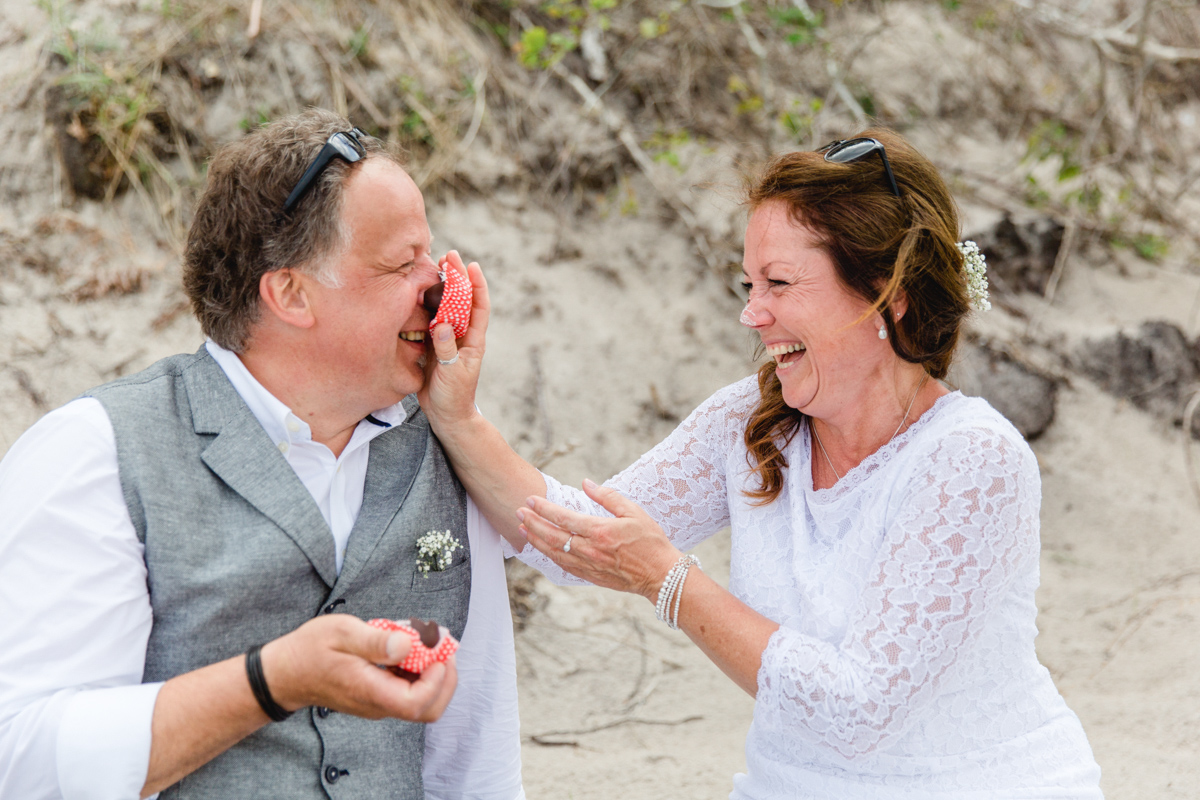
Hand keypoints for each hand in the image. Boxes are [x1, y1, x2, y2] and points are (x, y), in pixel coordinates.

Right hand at [260, 614, 456, 722]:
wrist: (287, 672)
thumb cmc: (311, 650)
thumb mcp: (342, 634)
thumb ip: (377, 641)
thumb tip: (409, 645)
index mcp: (370, 691)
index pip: (416, 703)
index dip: (437, 681)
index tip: (437, 652)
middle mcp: (378, 704)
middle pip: (428, 709)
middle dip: (445, 679)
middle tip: (443, 647)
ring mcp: (379, 703)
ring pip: (423, 701)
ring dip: (434, 673)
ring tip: (427, 641)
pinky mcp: (379, 696)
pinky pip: (409, 691)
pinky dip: (420, 671)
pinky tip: (411, 647)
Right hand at [418, 250, 488, 433]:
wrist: (446, 416)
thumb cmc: (454, 397)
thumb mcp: (452, 373)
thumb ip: (447, 350)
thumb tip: (441, 325)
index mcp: (473, 341)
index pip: (479, 307)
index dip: (477, 285)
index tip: (472, 266)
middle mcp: (461, 336)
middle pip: (461, 301)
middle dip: (457, 277)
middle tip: (448, 256)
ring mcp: (446, 339)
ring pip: (444, 308)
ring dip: (439, 288)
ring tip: (432, 267)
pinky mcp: (432, 346)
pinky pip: (428, 321)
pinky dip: (424, 306)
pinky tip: (416, 293)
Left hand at [517, 479, 681, 601]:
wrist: (661, 574)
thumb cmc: (650, 541)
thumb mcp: (634, 512)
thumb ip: (608, 496)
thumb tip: (586, 483)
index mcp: (601, 531)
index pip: (565, 518)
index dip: (544, 509)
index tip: (531, 500)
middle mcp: (591, 550)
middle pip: (553, 536)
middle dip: (533, 523)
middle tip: (518, 512)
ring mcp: (589, 565)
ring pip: (554, 553)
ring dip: (536, 540)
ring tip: (522, 529)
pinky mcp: (591, 577)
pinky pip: (563, 566)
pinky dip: (548, 556)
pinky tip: (540, 548)